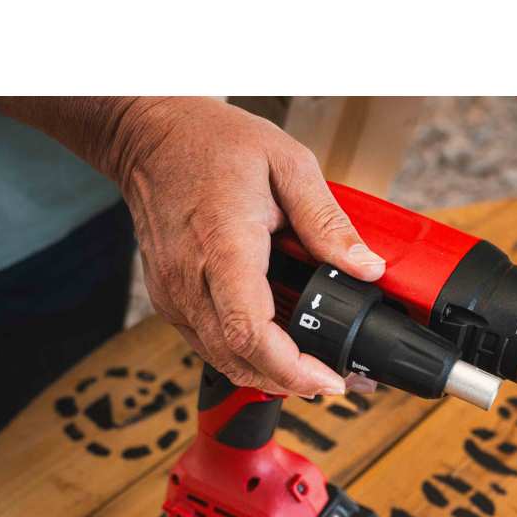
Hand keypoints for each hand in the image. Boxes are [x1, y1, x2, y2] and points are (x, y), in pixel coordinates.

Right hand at [113, 98, 383, 395]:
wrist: (150, 134)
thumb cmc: (212, 141)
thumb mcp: (288, 164)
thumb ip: (328, 221)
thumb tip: (367, 268)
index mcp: (224, 245)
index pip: (251, 332)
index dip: (293, 369)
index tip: (330, 380)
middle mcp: (190, 278)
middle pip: (239, 359)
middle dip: (292, 382)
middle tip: (335, 379)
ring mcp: (174, 292)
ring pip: (223, 361)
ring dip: (270, 375)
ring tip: (313, 367)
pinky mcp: (169, 298)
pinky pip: (209, 344)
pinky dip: (246, 356)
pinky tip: (277, 345)